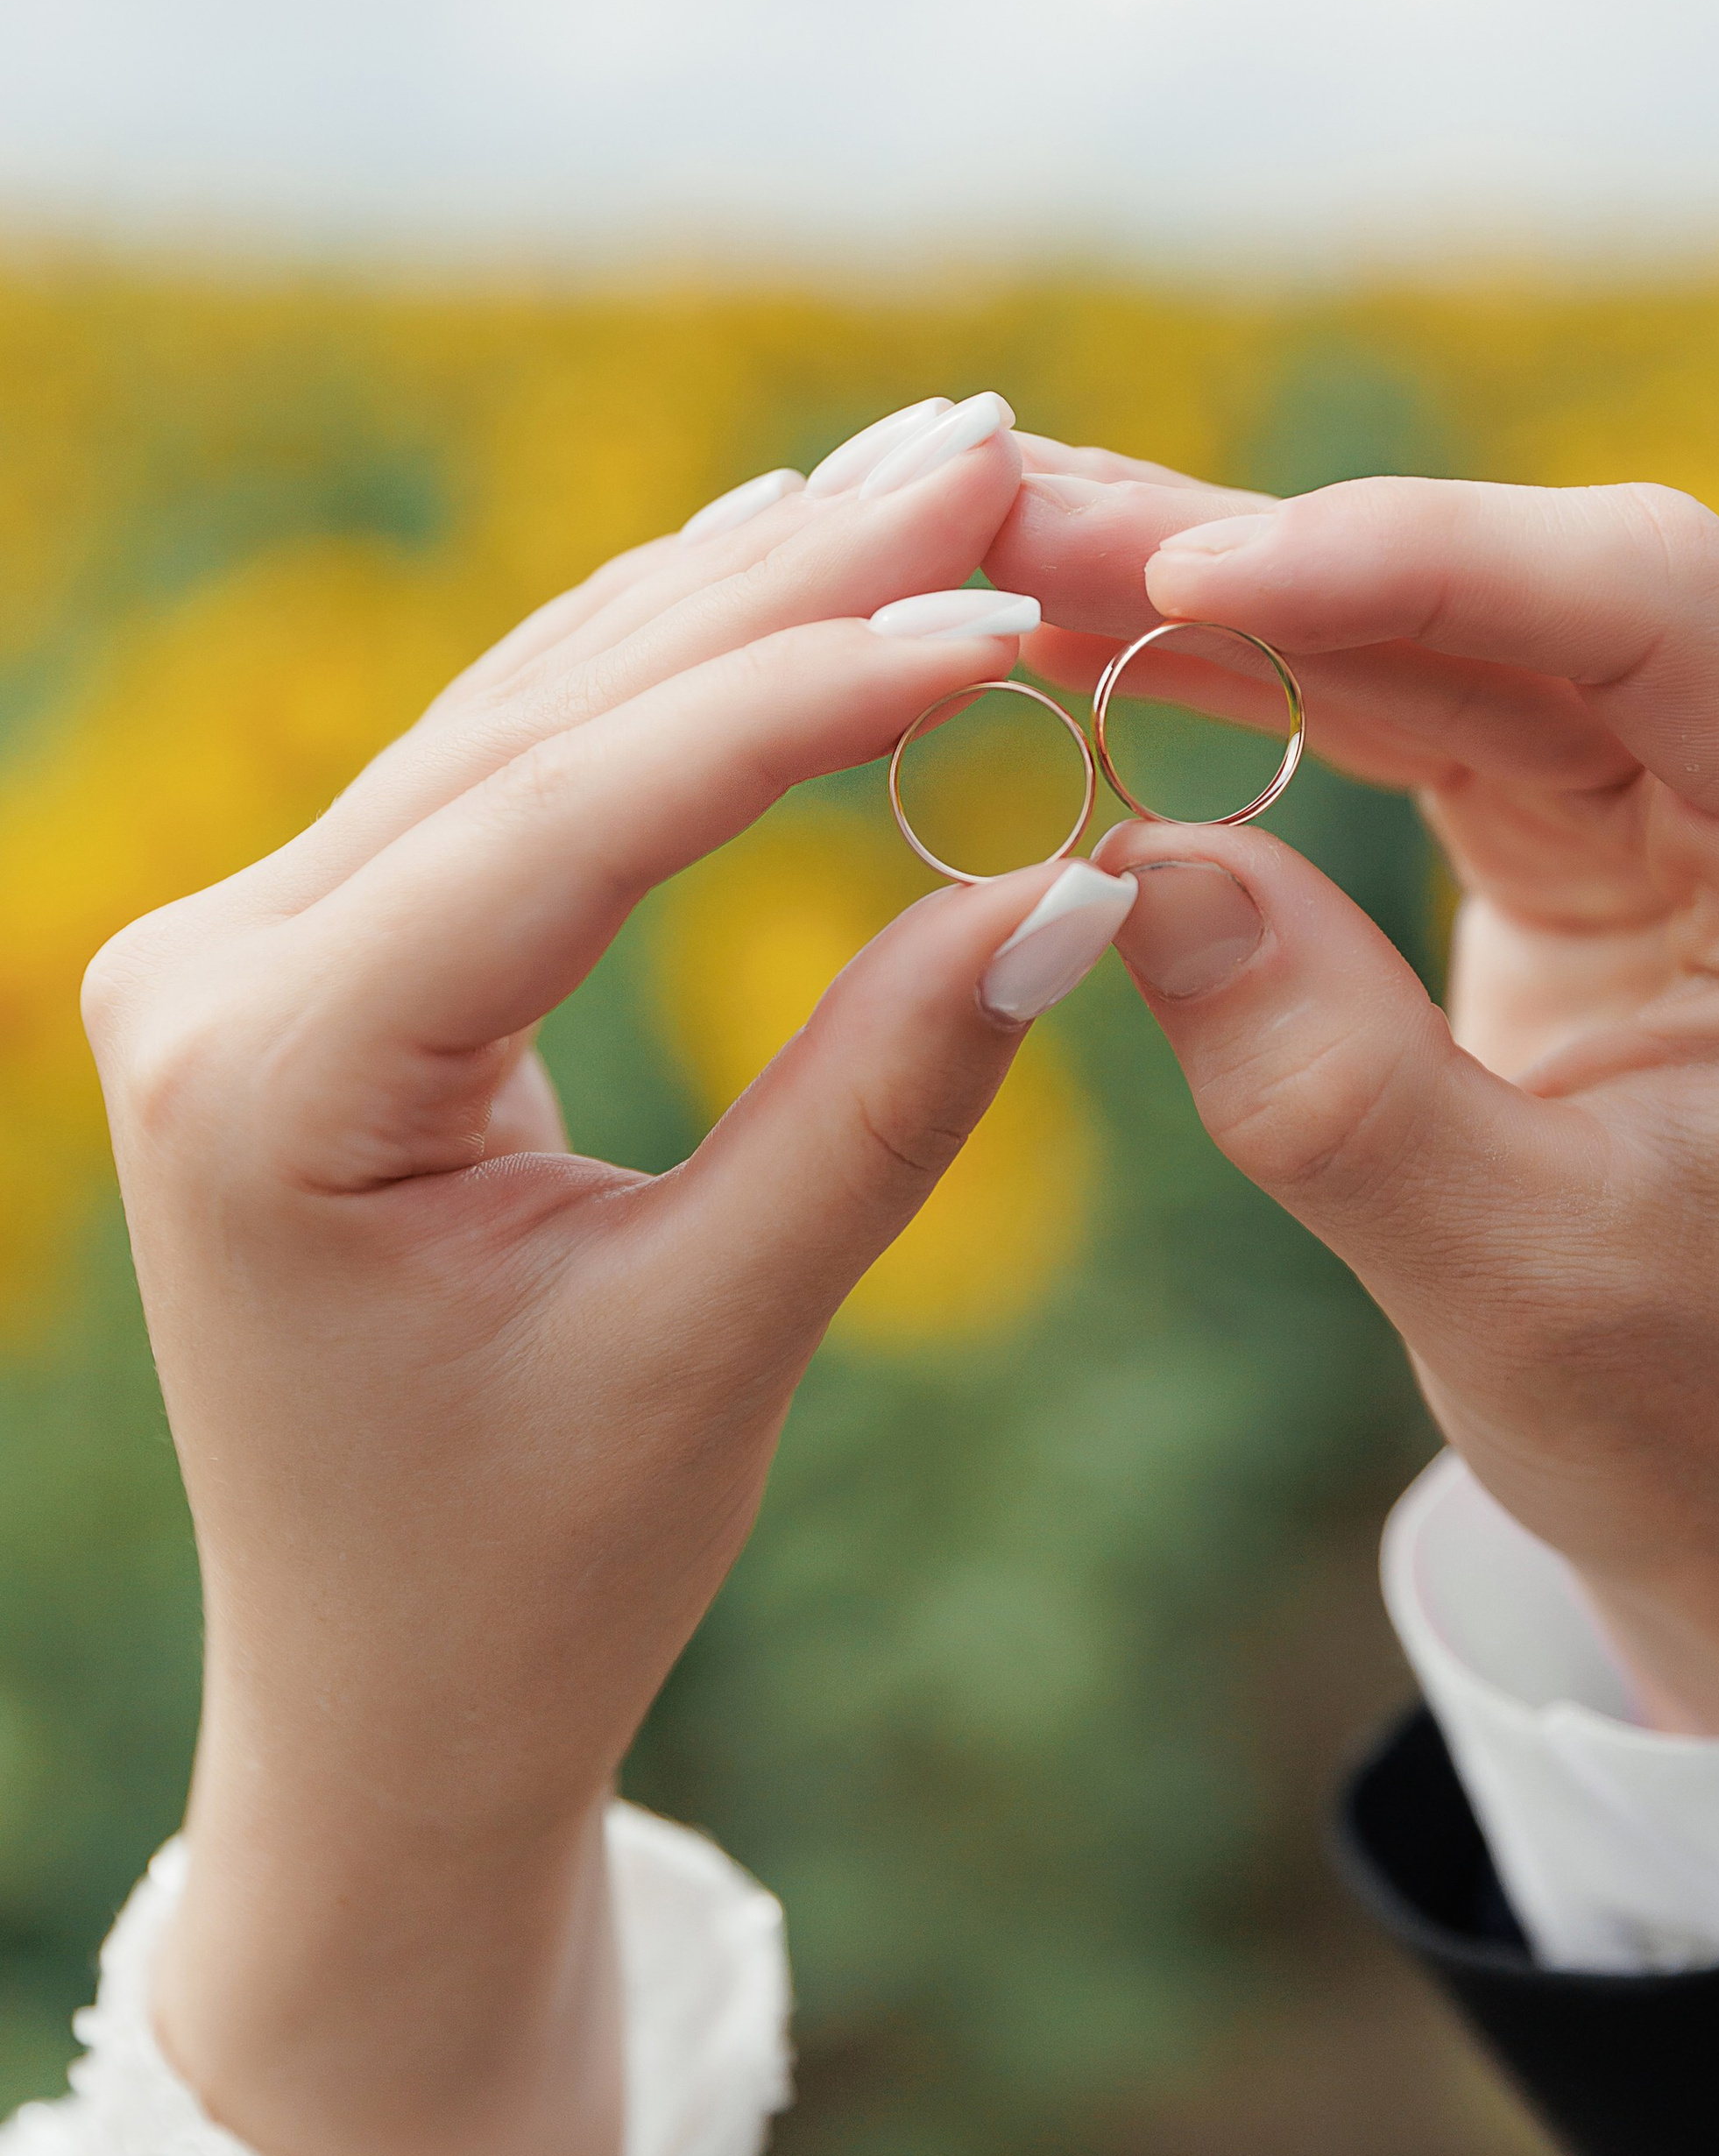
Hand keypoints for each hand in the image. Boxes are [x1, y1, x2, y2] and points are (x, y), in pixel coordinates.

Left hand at [83, 400, 1135, 2155]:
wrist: (380, 1712)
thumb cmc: (532, 1578)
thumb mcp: (715, 1345)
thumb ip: (880, 1102)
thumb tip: (1071, 883)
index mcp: (264, 1082)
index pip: (569, 821)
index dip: (800, 701)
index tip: (1002, 608)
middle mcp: (210, 977)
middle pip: (540, 725)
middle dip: (778, 588)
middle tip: (981, 443)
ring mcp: (238, 957)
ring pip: (522, 722)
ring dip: (729, 604)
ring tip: (919, 474)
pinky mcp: (304, 966)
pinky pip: (501, 782)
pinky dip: (654, 686)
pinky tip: (770, 572)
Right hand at [991, 450, 1718, 1736]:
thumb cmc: (1698, 1416)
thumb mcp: (1511, 1287)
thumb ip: (1328, 1084)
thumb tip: (1127, 863)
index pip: (1647, 609)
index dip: (1405, 557)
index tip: (1177, 574)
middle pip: (1521, 586)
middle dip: (1262, 551)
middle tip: (1013, 511)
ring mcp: (1715, 769)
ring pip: (1447, 621)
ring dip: (1228, 591)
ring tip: (1007, 547)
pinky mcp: (1613, 801)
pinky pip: (1421, 696)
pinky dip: (1262, 668)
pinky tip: (1102, 626)